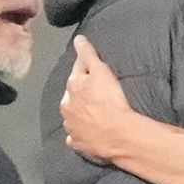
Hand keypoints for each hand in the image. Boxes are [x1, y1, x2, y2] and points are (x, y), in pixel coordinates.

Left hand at [61, 36, 134, 163]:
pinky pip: (75, 136)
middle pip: (72, 95)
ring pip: (71, 116)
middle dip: (79, 93)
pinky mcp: (77, 143)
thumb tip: (78, 39)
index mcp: (72, 87)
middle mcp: (66, 106)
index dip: (86, 67)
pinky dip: (78, 133)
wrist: (117, 134)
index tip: (92, 67)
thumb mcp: (101, 71)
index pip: (77, 70)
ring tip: (90, 114)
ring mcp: (71, 126)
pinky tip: (86, 132)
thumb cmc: (111, 100)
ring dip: (77, 113)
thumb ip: (88, 54)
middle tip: (93, 93)